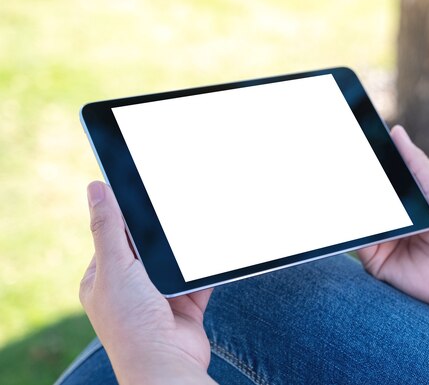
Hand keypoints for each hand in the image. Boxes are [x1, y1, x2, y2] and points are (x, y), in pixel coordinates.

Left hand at [80, 181, 217, 384]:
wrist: (167, 363)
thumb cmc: (132, 321)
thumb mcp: (115, 267)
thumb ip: (108, 228)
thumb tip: (96, 188)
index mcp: (104, 280)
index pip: (113, 238)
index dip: (126, 217)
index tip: (143, 193)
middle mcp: (130, 289)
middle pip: (147, 248)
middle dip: (160, 235)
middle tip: (174, 211)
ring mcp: (158, 299)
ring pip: (173, 262)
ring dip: (183, 253)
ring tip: (193, 232)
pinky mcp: (185, 306)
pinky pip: (197, 280)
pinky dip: (203, 270)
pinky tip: (209, 256)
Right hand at [358, 126, 428, 333]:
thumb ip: (416, 163)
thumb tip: (396, 132)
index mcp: (404, 205)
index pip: (379, 183)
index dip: (365, 166)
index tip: (352, 144)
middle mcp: (390, 223)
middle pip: (365, 200)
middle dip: (352, 183)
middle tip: (341, 162)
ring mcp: (381, 242)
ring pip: (357, 219)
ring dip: (350, 204)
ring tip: (342, 182)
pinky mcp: (376, 262)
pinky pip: (358, 242)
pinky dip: (353, 228)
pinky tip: (354, 213)